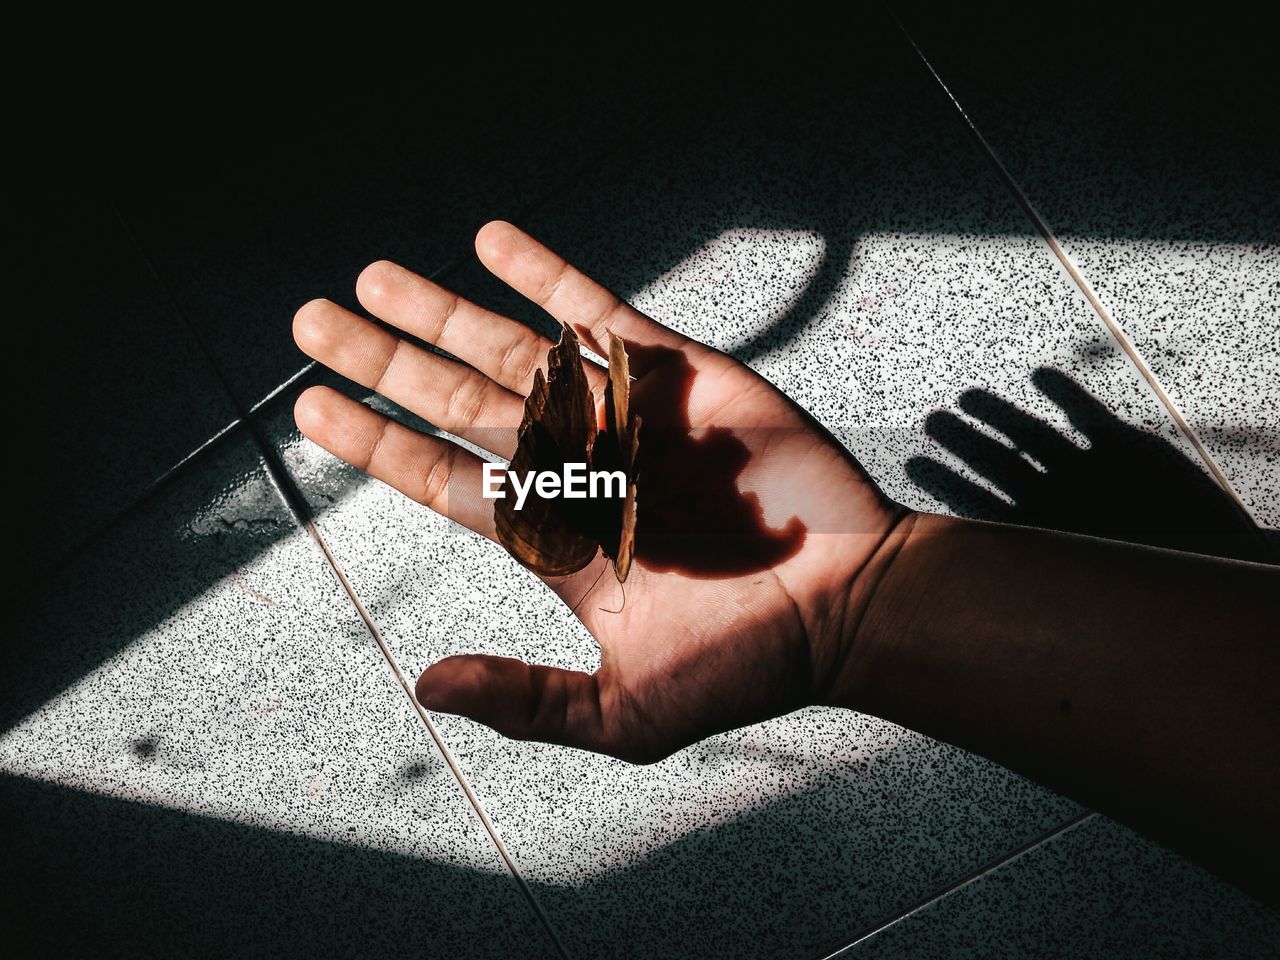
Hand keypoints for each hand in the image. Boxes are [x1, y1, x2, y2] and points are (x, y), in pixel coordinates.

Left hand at [293, 222, 906, 761]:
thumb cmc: (747, 664)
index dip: (375, 442)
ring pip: (512, 349)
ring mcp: (620, 416)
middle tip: (311, 320)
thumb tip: (426, 689)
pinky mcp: (676, 374)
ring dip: (442, 310)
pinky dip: (545, 275)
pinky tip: (490, 242)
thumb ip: (529, 697)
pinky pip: (598, 313)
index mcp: (552, 538)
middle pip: (456, 401)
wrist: (849, 602)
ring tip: (372, 277)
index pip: (440, 477)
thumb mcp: (627, 709)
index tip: (312, 408)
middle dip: (384, 359)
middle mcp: (573, 467)